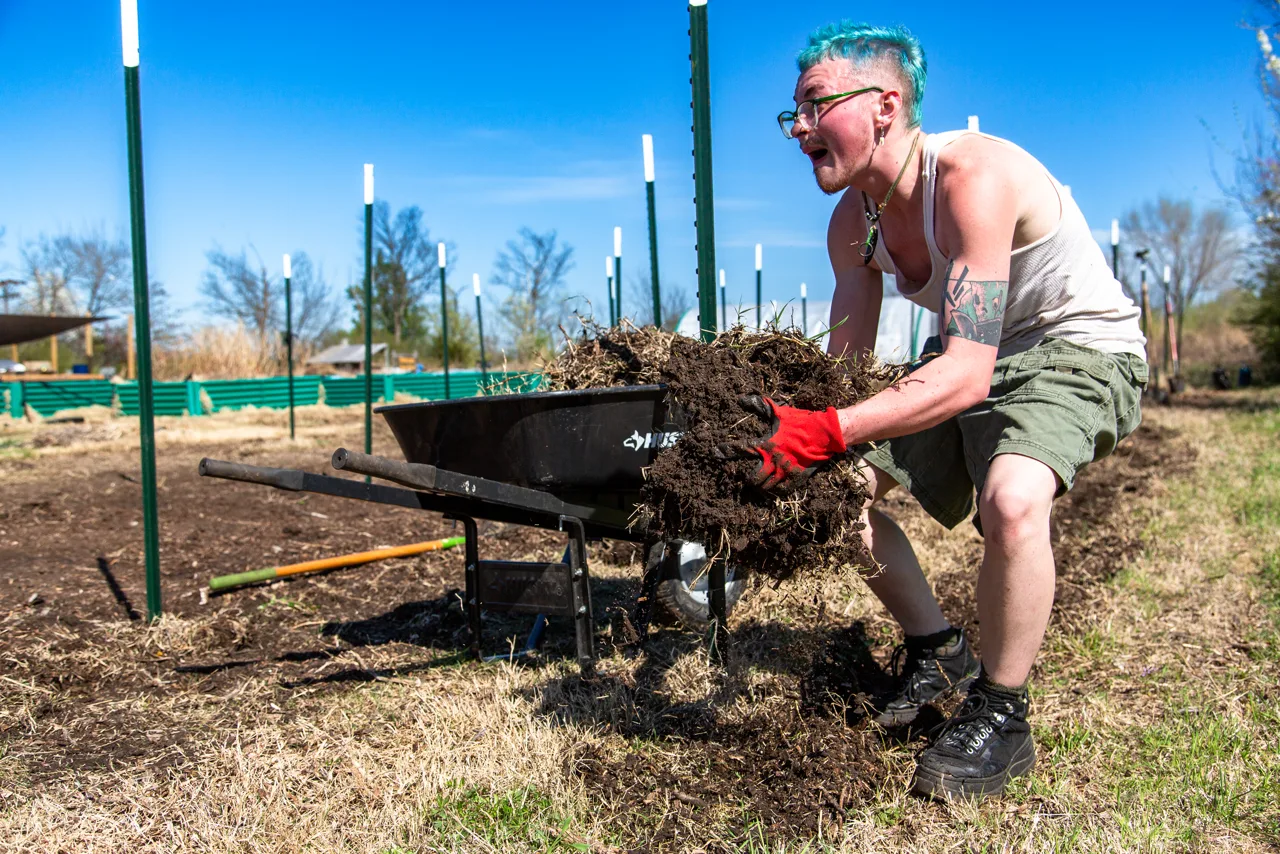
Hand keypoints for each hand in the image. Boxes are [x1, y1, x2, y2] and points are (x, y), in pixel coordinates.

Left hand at [730, 394, 846, 488]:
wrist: (824, 434)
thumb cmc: (800, 422)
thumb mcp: (779, 412)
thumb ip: (759, 406)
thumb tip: (741, 399)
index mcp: (766, 446)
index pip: (739, 450)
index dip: (725, 452)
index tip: (715, 453)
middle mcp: (773, 462)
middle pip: (752, 479)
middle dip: (746, 478)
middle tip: (744, 476)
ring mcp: (784, 473)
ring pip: (766, 487)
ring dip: (760, 486)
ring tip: (757, 483)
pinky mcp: (796, 479)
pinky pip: (781, 491)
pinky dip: (775, 490)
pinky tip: (773, 488)